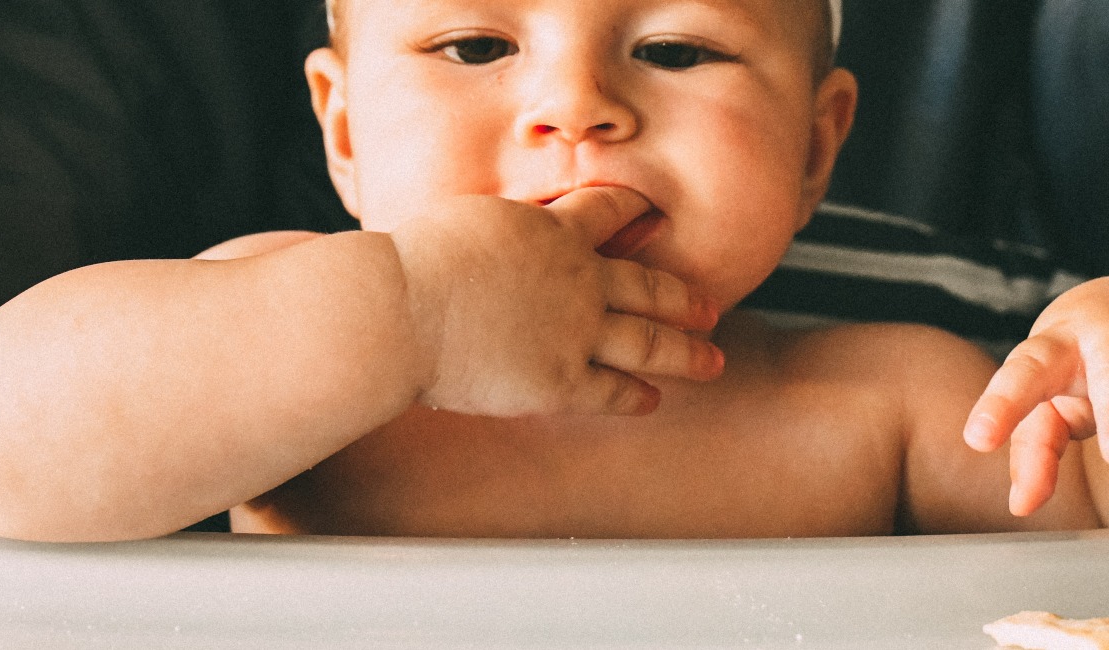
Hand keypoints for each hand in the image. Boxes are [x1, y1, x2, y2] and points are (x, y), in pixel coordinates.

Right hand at [388, 186, 723, 416]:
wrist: (398, 309)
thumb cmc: (408, 264)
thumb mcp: (463, 222)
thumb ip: (494, 232)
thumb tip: (483, 235)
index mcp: (552, 230)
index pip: (609, 211)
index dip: (635, 212)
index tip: (655, 215)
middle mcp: (578, 278)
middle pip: (650, 286)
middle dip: (683, 298)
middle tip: (709, 307)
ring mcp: (575, 331)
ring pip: (650, 342)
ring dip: (685, 351)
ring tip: (710, 358)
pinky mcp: (560, 381)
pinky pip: (612, 391)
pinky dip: (636, 395)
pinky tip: (651, 400)